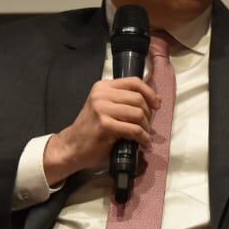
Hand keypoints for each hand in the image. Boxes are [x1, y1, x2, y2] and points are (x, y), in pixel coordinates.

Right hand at [43, 77, 161, 186]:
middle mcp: (101, 94)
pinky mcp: (105, 125)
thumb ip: (124, 100)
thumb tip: (155, 100)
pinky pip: (134, 129)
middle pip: (138, 98)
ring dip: (146, 127)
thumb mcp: (105, 107)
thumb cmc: (91, 128)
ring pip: (138, 113)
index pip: (134, 82)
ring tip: (144, 136)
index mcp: (103, 86)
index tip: (157, 104)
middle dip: (148, 114)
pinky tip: (142, 143)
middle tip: (147, 126)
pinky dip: (142, 137)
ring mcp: (102, 108)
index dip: (150, 92)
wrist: (72, 146)